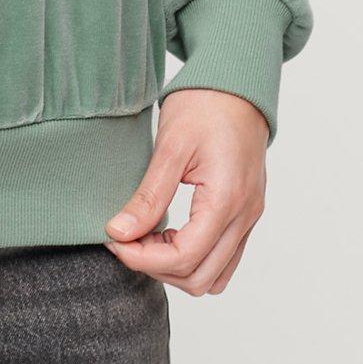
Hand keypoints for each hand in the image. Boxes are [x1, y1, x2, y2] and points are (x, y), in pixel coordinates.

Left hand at [102, 88, 268, 295]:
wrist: (237, 84)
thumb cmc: (206, 105)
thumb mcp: (170, 146)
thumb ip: (149, 195)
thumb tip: (119, 232)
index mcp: (227, 200)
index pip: (184, 257)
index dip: (142, 258)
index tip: (113, 239)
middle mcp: (244, 217)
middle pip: (200, 278)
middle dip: (156, 267)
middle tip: (125, 238)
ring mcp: (249, 218)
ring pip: (214, 276)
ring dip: (176, 267)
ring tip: (146, 236)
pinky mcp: (246, 214)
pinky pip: (223, 258)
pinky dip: (194, 257)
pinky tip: (168, 232)